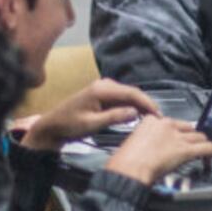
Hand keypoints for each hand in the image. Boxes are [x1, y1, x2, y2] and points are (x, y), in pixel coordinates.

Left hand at [22, 79, 159, 150]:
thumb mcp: (91, 124)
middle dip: (146, 104)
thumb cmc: (69, 125)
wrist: (52, 126)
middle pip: (132, 92)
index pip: (131, 93)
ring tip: (151, 118)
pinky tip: (138, 115)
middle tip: (159, 118)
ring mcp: (104, 88)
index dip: (147, 103)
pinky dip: (131, 106)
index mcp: (102, 89)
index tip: (158, 115)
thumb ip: (114, 117)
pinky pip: (122, 98)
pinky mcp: (103, 95)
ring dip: (140, 105)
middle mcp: (105, 85)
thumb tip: (135, 112)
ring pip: (128, 95)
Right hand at [104, 117, 211, 185]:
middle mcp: (166, 125)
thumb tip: (151, 150)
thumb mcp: (132, 145)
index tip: (177, 140)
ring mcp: (177, 137)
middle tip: (193, 147)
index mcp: (151, 121)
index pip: (172, 124)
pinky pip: (207, 148)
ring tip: (208, 154)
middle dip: (192, 138)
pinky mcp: (186, 150)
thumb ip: (145, 143)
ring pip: (199, 137)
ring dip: (205, 146)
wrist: (127, 170)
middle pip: (188, 129)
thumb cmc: (124, 163)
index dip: (177, 134)